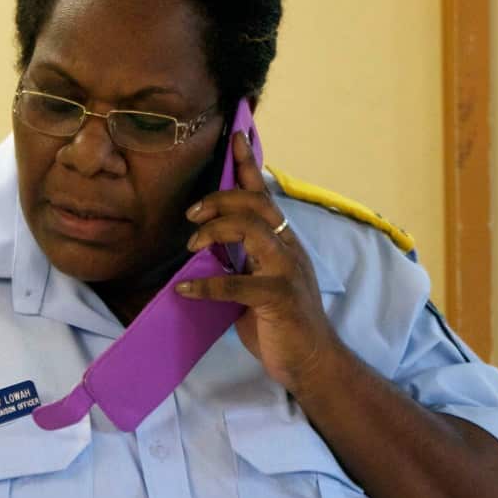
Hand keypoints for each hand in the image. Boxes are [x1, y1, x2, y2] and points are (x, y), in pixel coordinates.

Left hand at [177, 131, 342, 392]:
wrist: (312, 362)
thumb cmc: (281, 324)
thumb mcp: (258, 284)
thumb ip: (239, 263)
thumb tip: (202, 253)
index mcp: (282, 242)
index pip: (264, 195)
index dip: (248, 164)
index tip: (235, 136)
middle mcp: (288, 248)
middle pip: (257, 203)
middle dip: (222, 198)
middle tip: (192, 214)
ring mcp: (286, 271)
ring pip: (253, 229)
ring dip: (217, 231)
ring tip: (192, 244)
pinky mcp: (278, 298)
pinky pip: (238, 284)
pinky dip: (207, 285)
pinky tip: (185, 289)